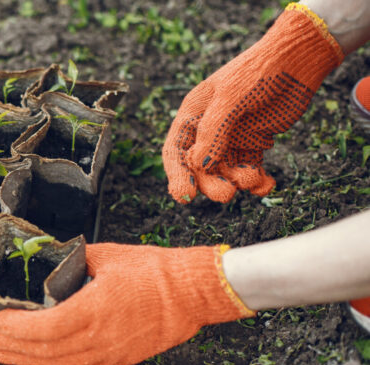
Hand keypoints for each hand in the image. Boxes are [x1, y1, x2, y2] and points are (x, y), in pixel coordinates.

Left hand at [0, 243, 254, 364]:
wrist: (193, 293)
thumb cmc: (154, 272)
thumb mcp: (106, 256)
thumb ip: (72, 260)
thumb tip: (48, 258)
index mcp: (95, 310)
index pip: (45, 327)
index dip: (15, 328)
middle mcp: (99, 338)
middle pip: (44, 351)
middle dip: (10, 345)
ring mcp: (108, 354)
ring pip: (57, 363)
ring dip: (25, 358)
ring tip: (0, 351)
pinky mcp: (116, 360)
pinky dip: (50, 362)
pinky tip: (35, 357)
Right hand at [163, 4, 343, 202]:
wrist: (296, 60)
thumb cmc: (257, 72)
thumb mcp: (230, 97)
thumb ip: (213, 131)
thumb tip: (199, 164)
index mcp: (193, 115)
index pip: (176, 151)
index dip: (177, 175)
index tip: (185, 196)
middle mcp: (208, 129)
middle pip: (201, 168)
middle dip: (211, 184)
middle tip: (226, 194)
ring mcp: (231, 137)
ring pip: (226, 172)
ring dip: (238, 181)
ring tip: (255, 179)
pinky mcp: (254, 142)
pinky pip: (250, 169)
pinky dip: (258, 182)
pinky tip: (268, 185)